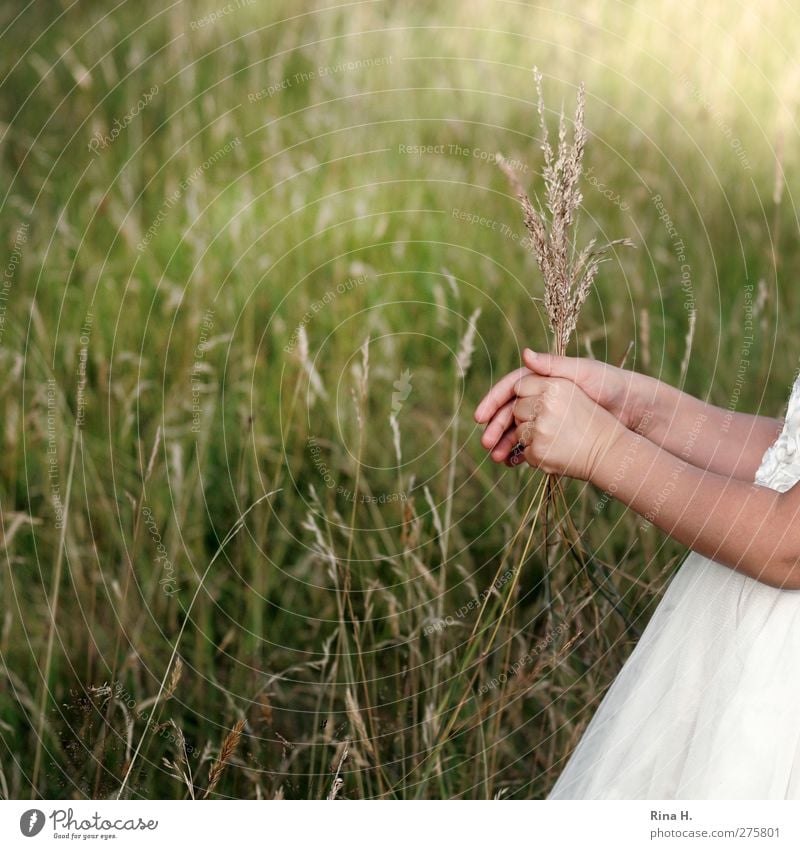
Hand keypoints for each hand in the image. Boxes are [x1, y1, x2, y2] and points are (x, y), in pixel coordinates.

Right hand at [474, 348, 655, 463]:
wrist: (636, 411)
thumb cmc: (611, 385)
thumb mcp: (583, 373)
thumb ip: (553, 366)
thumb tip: (526, 353)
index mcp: (544, 378)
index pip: (510, 388)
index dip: (493, 402)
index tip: (480, 417)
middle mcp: (543, 396)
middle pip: (510, 411)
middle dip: (496, 427)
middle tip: (486, 443)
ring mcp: (549, 416)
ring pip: (518, 429)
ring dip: (505, 443)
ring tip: (497, 458)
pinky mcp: (557, 433)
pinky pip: (532, 442)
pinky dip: (521, 452)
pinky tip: (512, 463)